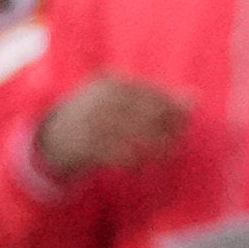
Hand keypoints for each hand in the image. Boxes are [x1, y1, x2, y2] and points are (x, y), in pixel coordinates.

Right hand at [34, 71, 190, 188]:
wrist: (53, 138)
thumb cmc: (99, 116)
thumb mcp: (122, 100)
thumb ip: (157, 98)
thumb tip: (195, 98)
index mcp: (109, 82)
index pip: (148, 91)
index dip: (170, 105)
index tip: (186, 119)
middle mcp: (98, 100)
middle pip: (142, 112)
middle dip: (166, 126)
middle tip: (179, 139)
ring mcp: (89, 122)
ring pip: (132, 134)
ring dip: (154, 146)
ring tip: (166, 153)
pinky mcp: (83, 146)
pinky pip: (116, 154)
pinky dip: (133, 160)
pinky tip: (141, 166)